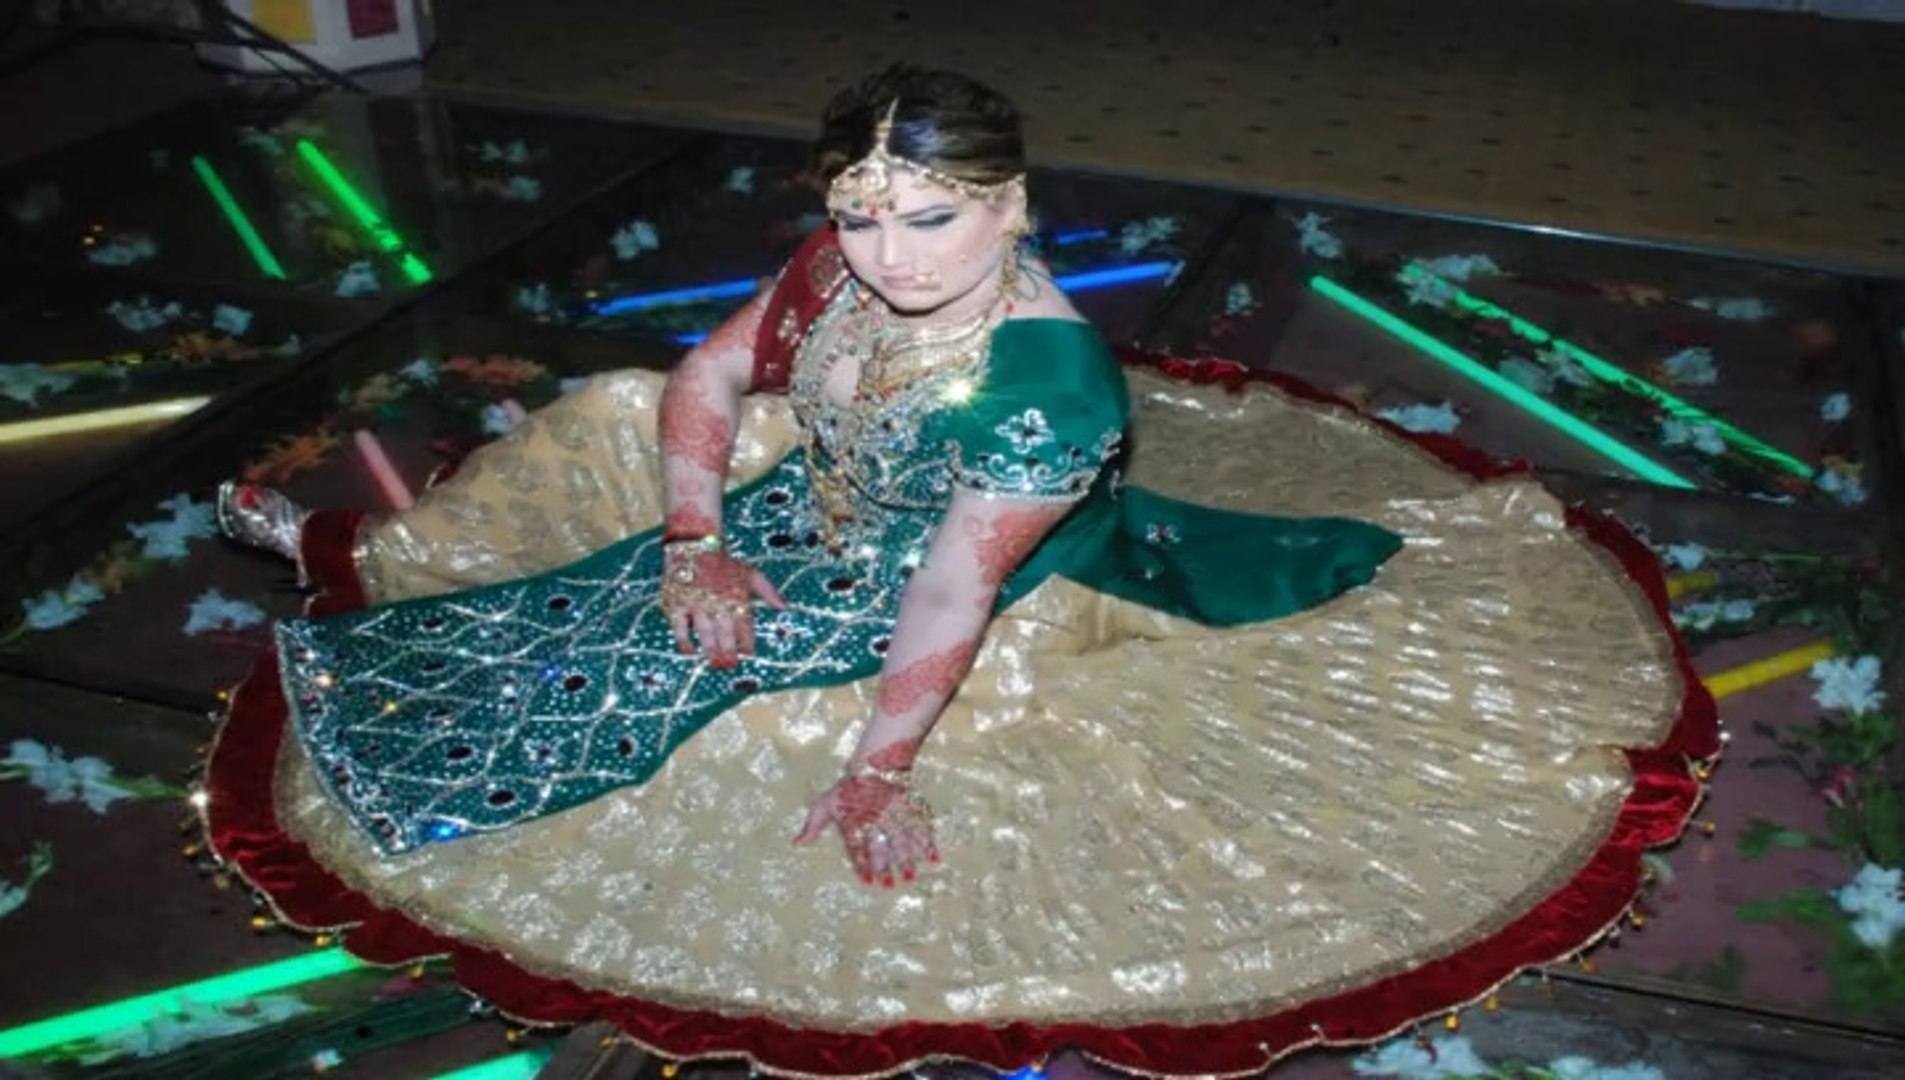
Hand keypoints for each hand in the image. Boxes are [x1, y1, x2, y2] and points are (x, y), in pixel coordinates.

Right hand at [660, 546, 785, 667]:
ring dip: (711, 650)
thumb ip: (768, 591)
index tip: (748, 654)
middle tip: (731, 665)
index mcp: (737, 596)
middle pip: (726, 633)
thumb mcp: (750, 573)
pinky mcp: (677, 603)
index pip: (745, 626)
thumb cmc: (724, 563)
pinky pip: (680, 627)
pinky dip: (684, 642)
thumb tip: (785, 608)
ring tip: (716, 664)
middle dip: (730, 652)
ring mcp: (697, 603)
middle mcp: (718, 601)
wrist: (694, 545)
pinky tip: (690, 653)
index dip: (747, 642)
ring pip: (706, 632)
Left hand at [793, 773, 937, 886]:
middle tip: (889, 885)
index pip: (858, 845)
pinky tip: (934, 859)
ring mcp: (895, 814)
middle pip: (880, 844)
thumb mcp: (826, 804)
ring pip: (901, 839)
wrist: (875, 764)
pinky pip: (921, 828)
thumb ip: (813, 825)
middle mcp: (875, 818)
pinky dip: (929, 844)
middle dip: (885, 865)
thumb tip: (797, 844)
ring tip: (910, 877)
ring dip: (907, 859)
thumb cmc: (848, 788)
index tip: (868, 880)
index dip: (863, 863)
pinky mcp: (911, 809)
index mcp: (855, 820)